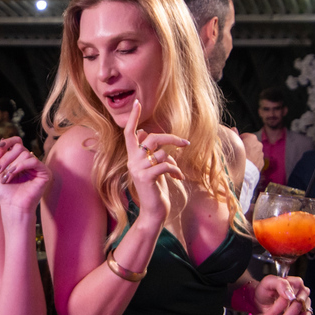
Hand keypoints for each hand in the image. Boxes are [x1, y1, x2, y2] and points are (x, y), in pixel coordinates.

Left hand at [0, 137, 50, 213]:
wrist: (12, 207)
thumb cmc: (5, 193)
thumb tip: (2, 141)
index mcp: (19, 160)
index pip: (18, 143)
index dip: (10, 141)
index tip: (1, 146)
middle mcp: (29, 162)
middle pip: (19, 147)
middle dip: (6, 158)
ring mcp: (37, 167)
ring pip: (25, 153)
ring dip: (12, 165)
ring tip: (7, 178)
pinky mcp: (45, 173)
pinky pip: (33, 160)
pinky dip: (21, 166)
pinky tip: (14, 173)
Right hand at [123, 99, 185, 221]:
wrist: (154, 212)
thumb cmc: (156, 188)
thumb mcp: (152, 167)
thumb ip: (148, 151)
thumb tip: (143, 131)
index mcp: (132, 156)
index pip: (129, 133)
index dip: (133, 118)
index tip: (137, 102)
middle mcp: (132, 161)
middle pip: (151, 138)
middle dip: (170, 138)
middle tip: (185, 143)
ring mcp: (137, 169)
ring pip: (161, 153)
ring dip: (173, 161)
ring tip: (176, 171)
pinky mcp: (145, 178)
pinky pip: (165, 165)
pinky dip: (175, 170)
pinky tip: (178, 178)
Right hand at [237, 130, 263, 170]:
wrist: (243, 172)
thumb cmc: (236, 156)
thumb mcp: (233, 143)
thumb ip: (234, 135)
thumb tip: (234, 128)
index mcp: (252, 137)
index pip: (244, 136)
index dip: (239, 140)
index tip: (235, 146)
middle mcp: (259, 144)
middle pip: (250, 144)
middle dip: (245, 147)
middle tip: (238, 153)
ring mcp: (261, 154)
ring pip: (254, 152)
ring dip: (249, 154)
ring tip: (242, 160)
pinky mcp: (262, 163)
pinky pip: (256, 160)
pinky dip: (252, 162)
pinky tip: (246, 165)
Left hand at [252, 275, 311, 314]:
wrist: (261, 301)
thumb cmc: (265, 290)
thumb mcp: (268, 282)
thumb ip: (280, 284)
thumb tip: (291, 295)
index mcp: (297, 283)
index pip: (291, 297)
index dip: (278, 308)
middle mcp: (303, 295)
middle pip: (297, 309)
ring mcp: (305, 307)